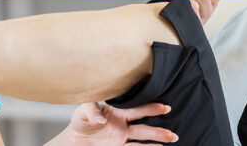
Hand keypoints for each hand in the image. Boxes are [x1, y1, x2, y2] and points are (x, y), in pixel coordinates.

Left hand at [45, 102, 177, 145]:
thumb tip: (101, 119)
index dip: (150, 108)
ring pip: (143, 138)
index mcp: (117, 111)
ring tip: (172, 137)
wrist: (73, 140)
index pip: (136, 108)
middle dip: (158, 123)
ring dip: (157, 138)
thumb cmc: (80, 122)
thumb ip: (92, 112)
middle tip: (173, 122)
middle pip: (144, 124)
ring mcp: (122, 137)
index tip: (164, 107)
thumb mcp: (83, 112)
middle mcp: (123, 124)